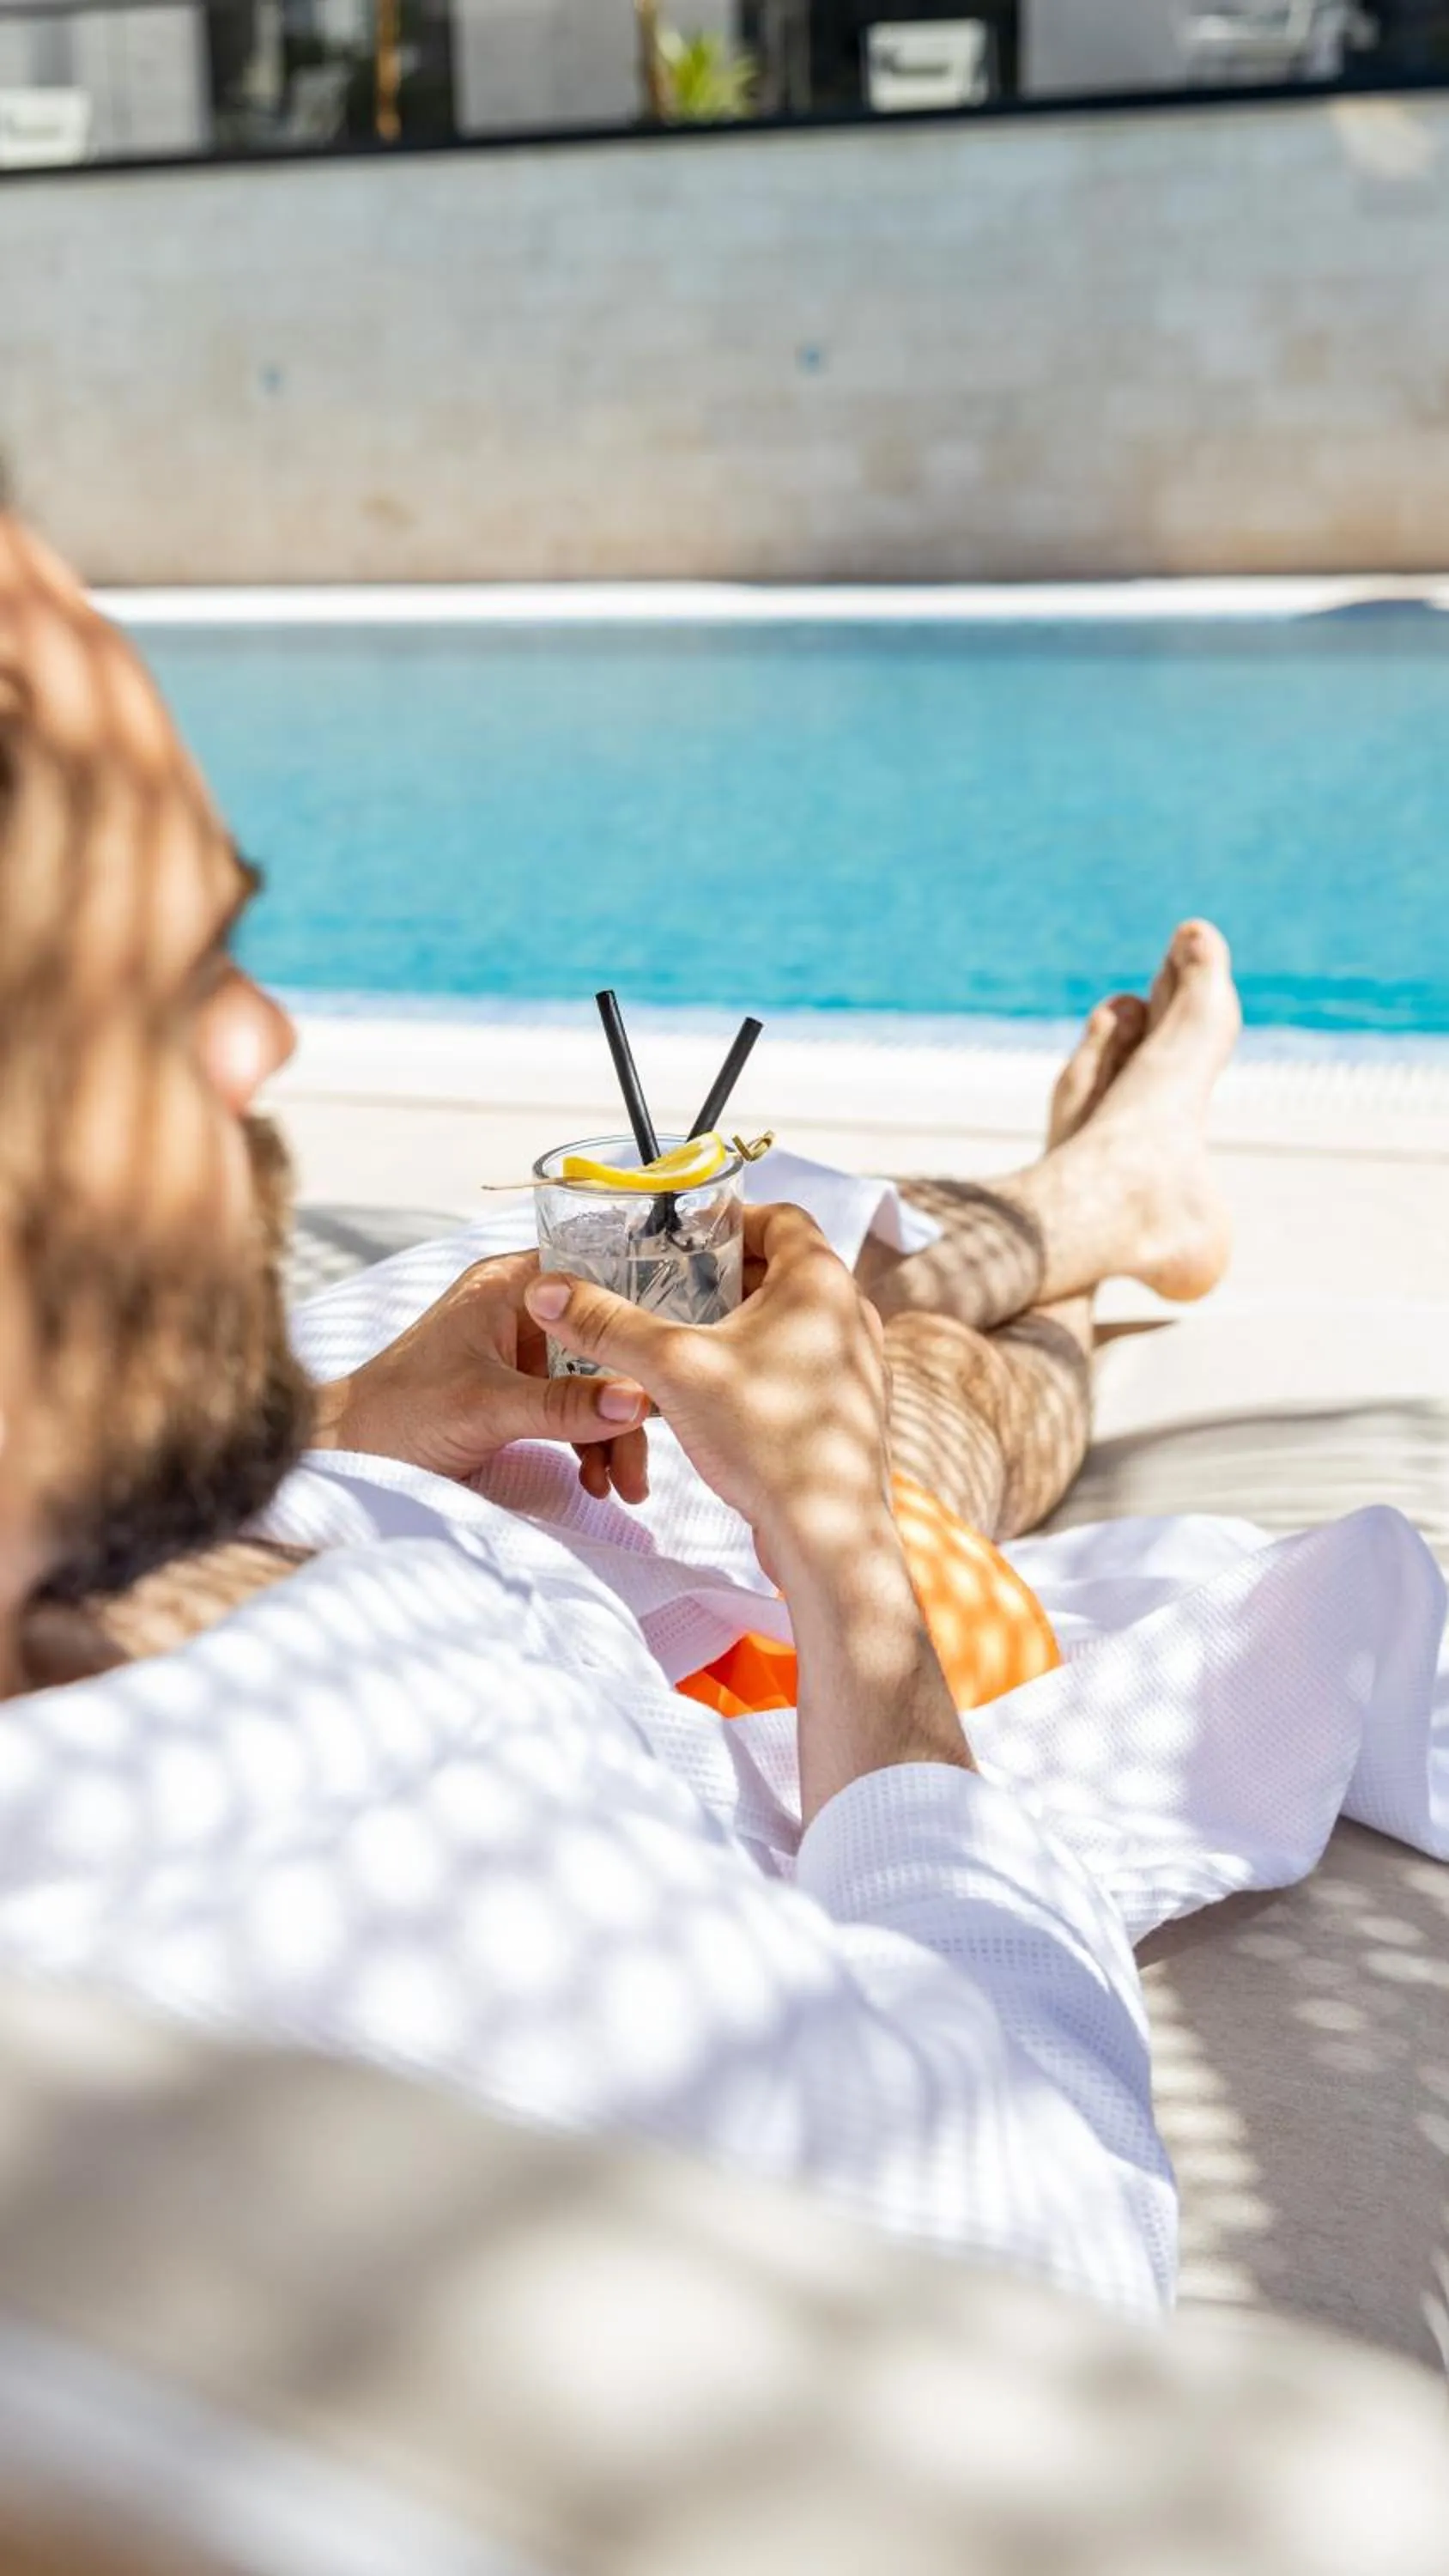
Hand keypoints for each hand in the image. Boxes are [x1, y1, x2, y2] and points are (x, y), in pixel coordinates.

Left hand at [312, 1250, 651, 1499]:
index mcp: (508, 1285)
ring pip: (591, 1381)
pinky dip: (588, 1444)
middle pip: (601, 1341)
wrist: (344, 1461)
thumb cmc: (396, 1415)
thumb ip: (563, 1405)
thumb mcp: (486, 1408)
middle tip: (645, 1454)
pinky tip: (598, 1481)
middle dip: (627, 1399)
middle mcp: (518, 1311)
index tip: (677, 1353)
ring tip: (623, 1486)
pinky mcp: (516, 1393)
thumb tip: (635, 1401)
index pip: (594, 1277)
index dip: (638, 1312)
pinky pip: (571, 1409)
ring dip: (611, 1432)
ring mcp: (518, 1354)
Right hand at [524, 1204, 892, 1580]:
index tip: (680, 1239)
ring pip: (787, 1322)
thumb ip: (607, 1323)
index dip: (726, 1220)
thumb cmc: (765, 1439)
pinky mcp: (845, 1410)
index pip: (780, 1217)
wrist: (826, 1535)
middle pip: (778, 1269)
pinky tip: (711, 1395)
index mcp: (821, 1281)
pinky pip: (797, 1365)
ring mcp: (855, 1365)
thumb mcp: (671, 1368)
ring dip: (735, 1324)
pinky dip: (755, 1365)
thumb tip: (547, 1291)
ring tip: (680, 1343)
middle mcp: (849, 1314)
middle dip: (718, 1277)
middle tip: (665, 1290)